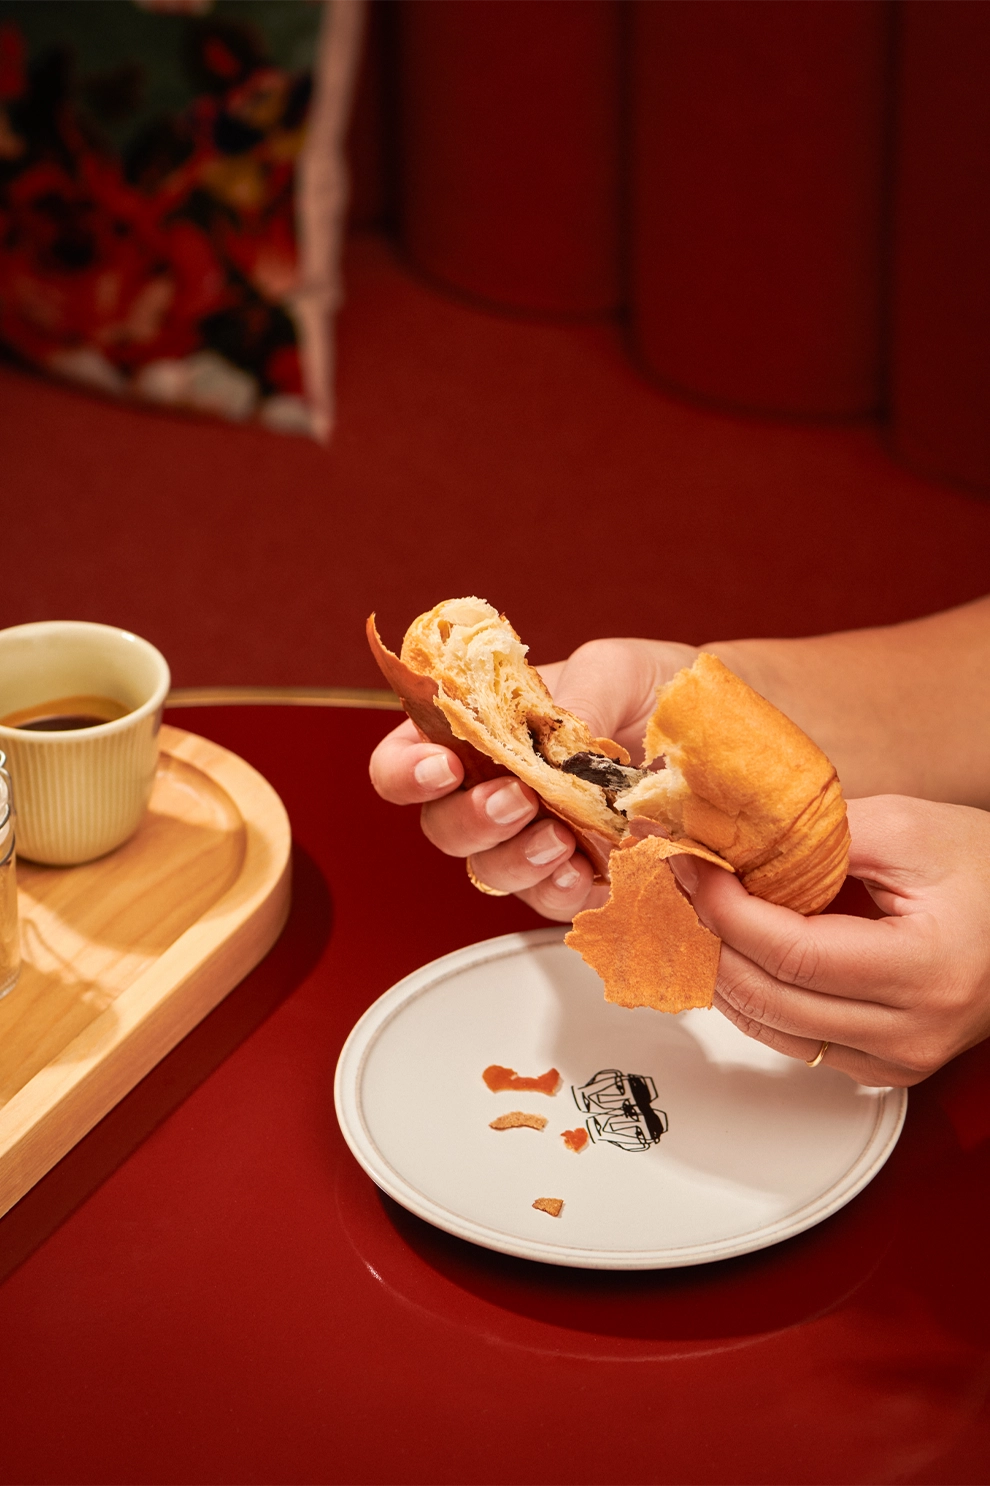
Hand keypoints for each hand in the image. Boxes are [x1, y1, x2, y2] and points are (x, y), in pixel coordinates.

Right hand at [368, 638, 697, 920]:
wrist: (720, 732)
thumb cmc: (656, 688)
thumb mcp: (617, 668)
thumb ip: (575, 696)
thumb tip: (551, 740)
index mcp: (481, 731)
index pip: (406, 759)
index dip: (406, 771)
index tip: (444, 766)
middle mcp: (495, 790)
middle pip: (440, 825)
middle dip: (470, 820)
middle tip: (517, 800)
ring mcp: (533, 840)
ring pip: (488, 870)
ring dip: (514, 860)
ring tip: (557, 838)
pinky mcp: (579, 879)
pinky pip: (549, 902)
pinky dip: (559, 892)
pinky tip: (580, 874)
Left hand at [671, 795, 989, 1085]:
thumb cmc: (989, 871)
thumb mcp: (907, 828)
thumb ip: (819, 836)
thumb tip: (734, 839)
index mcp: (925, 971)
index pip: (792, 955)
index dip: (729, 910)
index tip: (696, 868)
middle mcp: (912, 1031)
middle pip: (771, 998)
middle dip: (713, 936)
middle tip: (687, 883)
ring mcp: (898, 1059)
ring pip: (771, 1030)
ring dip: (724, 970)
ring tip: (703, 913)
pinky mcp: (883, 1068)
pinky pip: (793, 1044)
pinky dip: (754, 998)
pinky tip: (738, 954)